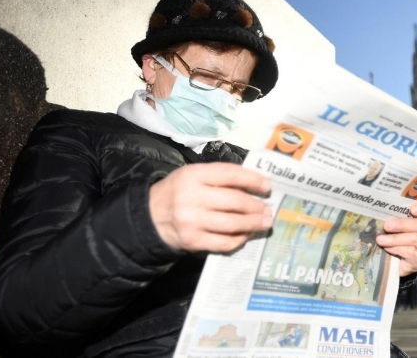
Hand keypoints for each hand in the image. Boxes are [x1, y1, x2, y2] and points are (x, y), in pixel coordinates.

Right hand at [149, 163, 272, 252]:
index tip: (267, 186)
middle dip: (256, 206)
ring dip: (253, 224)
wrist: (149, 217)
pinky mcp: (193, 241)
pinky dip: (239, 239)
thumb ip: (219, 177)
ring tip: (264, 222)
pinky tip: (246, 234)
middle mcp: (191, 197)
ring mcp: (191, 221)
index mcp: (193, 175)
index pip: (230, 175)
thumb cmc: (178, 192)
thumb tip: (255, 185)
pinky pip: (224, 242)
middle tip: (267, 210)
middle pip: (235, 201)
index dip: (252, 180)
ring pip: (232, 224)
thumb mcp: (193, 175)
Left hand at [376, 200, 416, 276]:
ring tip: (380, 239)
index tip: (412, 209)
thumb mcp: (397, 227)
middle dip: (402, 224)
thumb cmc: (395, 241)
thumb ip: (395, 218)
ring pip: (415, 240)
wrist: (394, 266)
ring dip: (395, 239)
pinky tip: (387, 248)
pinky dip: (397, 249)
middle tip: (386, 225)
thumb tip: (381, 211)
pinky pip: (411, 253)